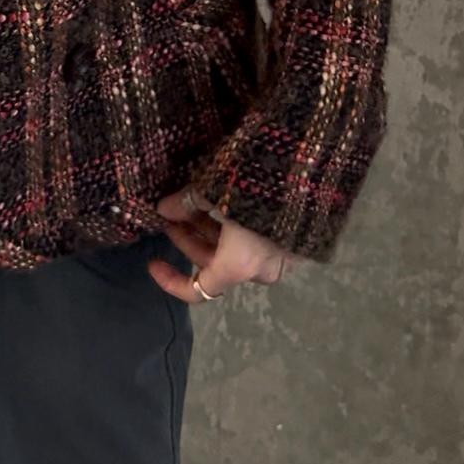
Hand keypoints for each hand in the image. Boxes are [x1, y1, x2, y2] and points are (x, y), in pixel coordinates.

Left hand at [149, 182, 301, 300]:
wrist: (310, 173)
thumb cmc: (258, 188)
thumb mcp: (216, 191)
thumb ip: (187, 203)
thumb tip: (164, 208)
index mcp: (239, 265)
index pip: (198, 291)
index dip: (171, 280)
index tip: (153, 262)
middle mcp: (259, 270)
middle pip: (213, 264)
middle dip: (188, 239)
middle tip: (170, 215)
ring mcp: (277, 256)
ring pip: (232, 250)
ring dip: (208, 230)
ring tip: (189, 202)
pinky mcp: (289, 239)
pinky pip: (251, 241)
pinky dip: (230, 227)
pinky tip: (219, 201)